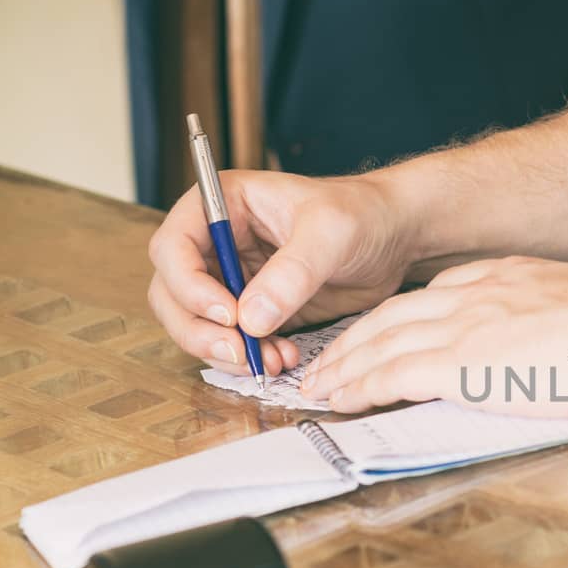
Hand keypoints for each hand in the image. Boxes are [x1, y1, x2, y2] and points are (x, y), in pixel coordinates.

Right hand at [146, 169, 416, 373]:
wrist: (395, 236)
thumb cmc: (363, 214)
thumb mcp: (331, 233)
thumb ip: (292, 273)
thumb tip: (251, 318)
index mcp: (224, 206)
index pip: (173, 247)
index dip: (187, 284)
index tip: (228, 313)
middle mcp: (219, 243)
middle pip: (173, 293)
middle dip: (199, 329)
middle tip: (240, 352)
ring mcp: (234, 279)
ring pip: (198, 324)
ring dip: (225, 351)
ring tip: (269, 361)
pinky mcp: (256, 310)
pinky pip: (234, 341)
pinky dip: (250, 357)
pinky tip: (284, 358)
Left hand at [301, 256, 567, 414]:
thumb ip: (550, 319)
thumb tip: (553, 346)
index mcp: (503, 277)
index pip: (433, 297)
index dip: (398, 319)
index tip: (381, 334)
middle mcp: (473, 294)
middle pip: (393, 315)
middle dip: (354, 340)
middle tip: (327, 361)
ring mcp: (462, 328)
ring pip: (380, 343)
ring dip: (343, 366)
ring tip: (318, 386)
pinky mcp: (459, 365)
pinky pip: (391, 375)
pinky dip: (359, 387)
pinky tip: (341, 399)